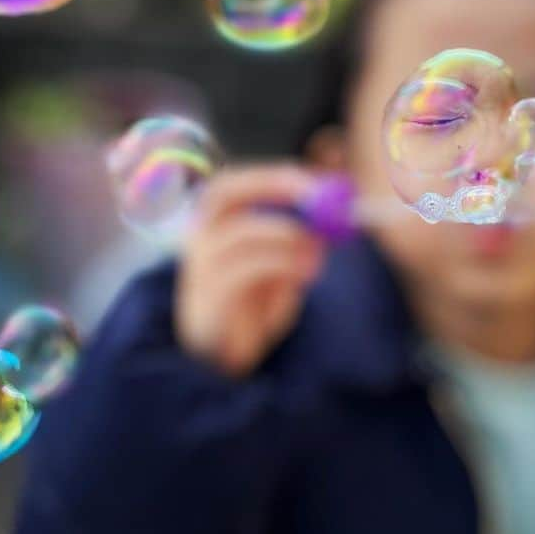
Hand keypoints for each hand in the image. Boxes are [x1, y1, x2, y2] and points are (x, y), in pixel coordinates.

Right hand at [176, 164, 326, 376]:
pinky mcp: (208, 299)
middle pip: (223, 193)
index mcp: (215, 224)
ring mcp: (199, 268)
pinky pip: (246, 270)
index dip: (273, 176)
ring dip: (288, 234)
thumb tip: (335, 204)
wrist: (227, 357)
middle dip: (271, 186)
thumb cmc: (255, 302)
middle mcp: (199, 238)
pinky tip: (307, 272)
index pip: (234, 183)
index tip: (314, 180)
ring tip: (317, 251)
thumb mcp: (285, 262)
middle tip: (314, 196)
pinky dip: (284, 263)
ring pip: (241, 233)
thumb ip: (302, 235)